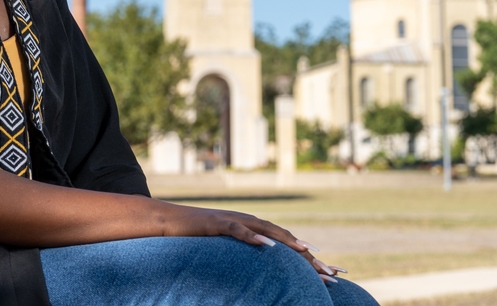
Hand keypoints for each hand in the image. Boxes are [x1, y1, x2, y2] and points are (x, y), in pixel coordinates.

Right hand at [161, 205, 344, 283]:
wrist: (166, 221)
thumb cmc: (193, 238)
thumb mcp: (223, 250)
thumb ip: (242, 256)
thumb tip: (260, 274)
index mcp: (250, 230)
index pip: (285, 244)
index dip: (308, 259)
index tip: (331, 276)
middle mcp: (246, 222)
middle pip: (283, 237)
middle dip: (308, 256)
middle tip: (330, 273)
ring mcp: (232, 220)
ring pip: (266, 229)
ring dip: (288, 242)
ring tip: (308, 253)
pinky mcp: (215, 223)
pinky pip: (237, 229)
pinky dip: (253, 236)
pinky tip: (267, 245)